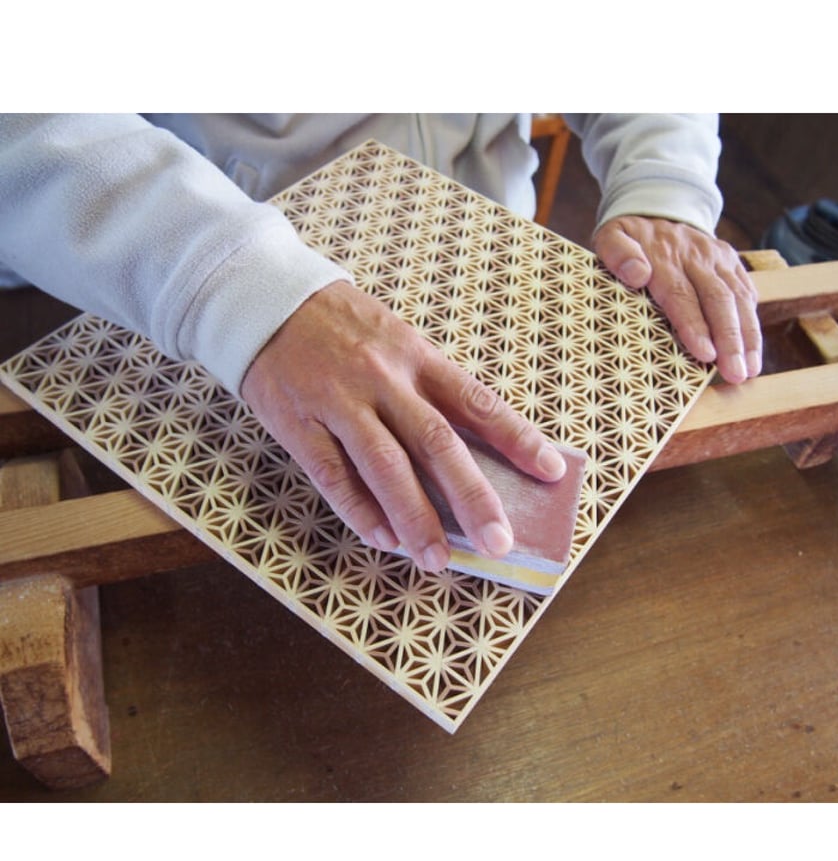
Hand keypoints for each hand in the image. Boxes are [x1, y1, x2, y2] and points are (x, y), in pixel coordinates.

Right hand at [240, 281, 566, 572]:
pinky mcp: (298, 424)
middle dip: (471, 497)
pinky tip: (383, 540)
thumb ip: (430, 389)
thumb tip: (473, 449)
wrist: (265, 300)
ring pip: (385, 467)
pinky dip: (360, 512)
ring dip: (415, 519)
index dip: (517, 438)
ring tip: (437, 560)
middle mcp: (383, 379)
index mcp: (416, 356)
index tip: (550, 473)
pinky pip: (333, 477)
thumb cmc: (343, 327)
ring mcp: (338, 402)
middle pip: (436, 443)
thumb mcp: (397, 340)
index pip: (476, 402)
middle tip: (498, 543)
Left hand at [594, 216, 760, 383]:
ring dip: (747, 337)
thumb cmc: (630, 238)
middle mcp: (697, 256)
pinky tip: (753, 351)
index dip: (694, 325)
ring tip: (749, 370)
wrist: (659, 208)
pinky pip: (747, 292)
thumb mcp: (610, 236)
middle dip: (729, 339)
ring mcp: (718, 259)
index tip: (704, 353)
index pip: (681, 295)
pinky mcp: (732, 263)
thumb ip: (616, 252)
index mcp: (664, 256)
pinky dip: (752, 323)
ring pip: (739, 299)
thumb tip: (636, 274)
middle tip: (735, 373)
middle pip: (718, 300)